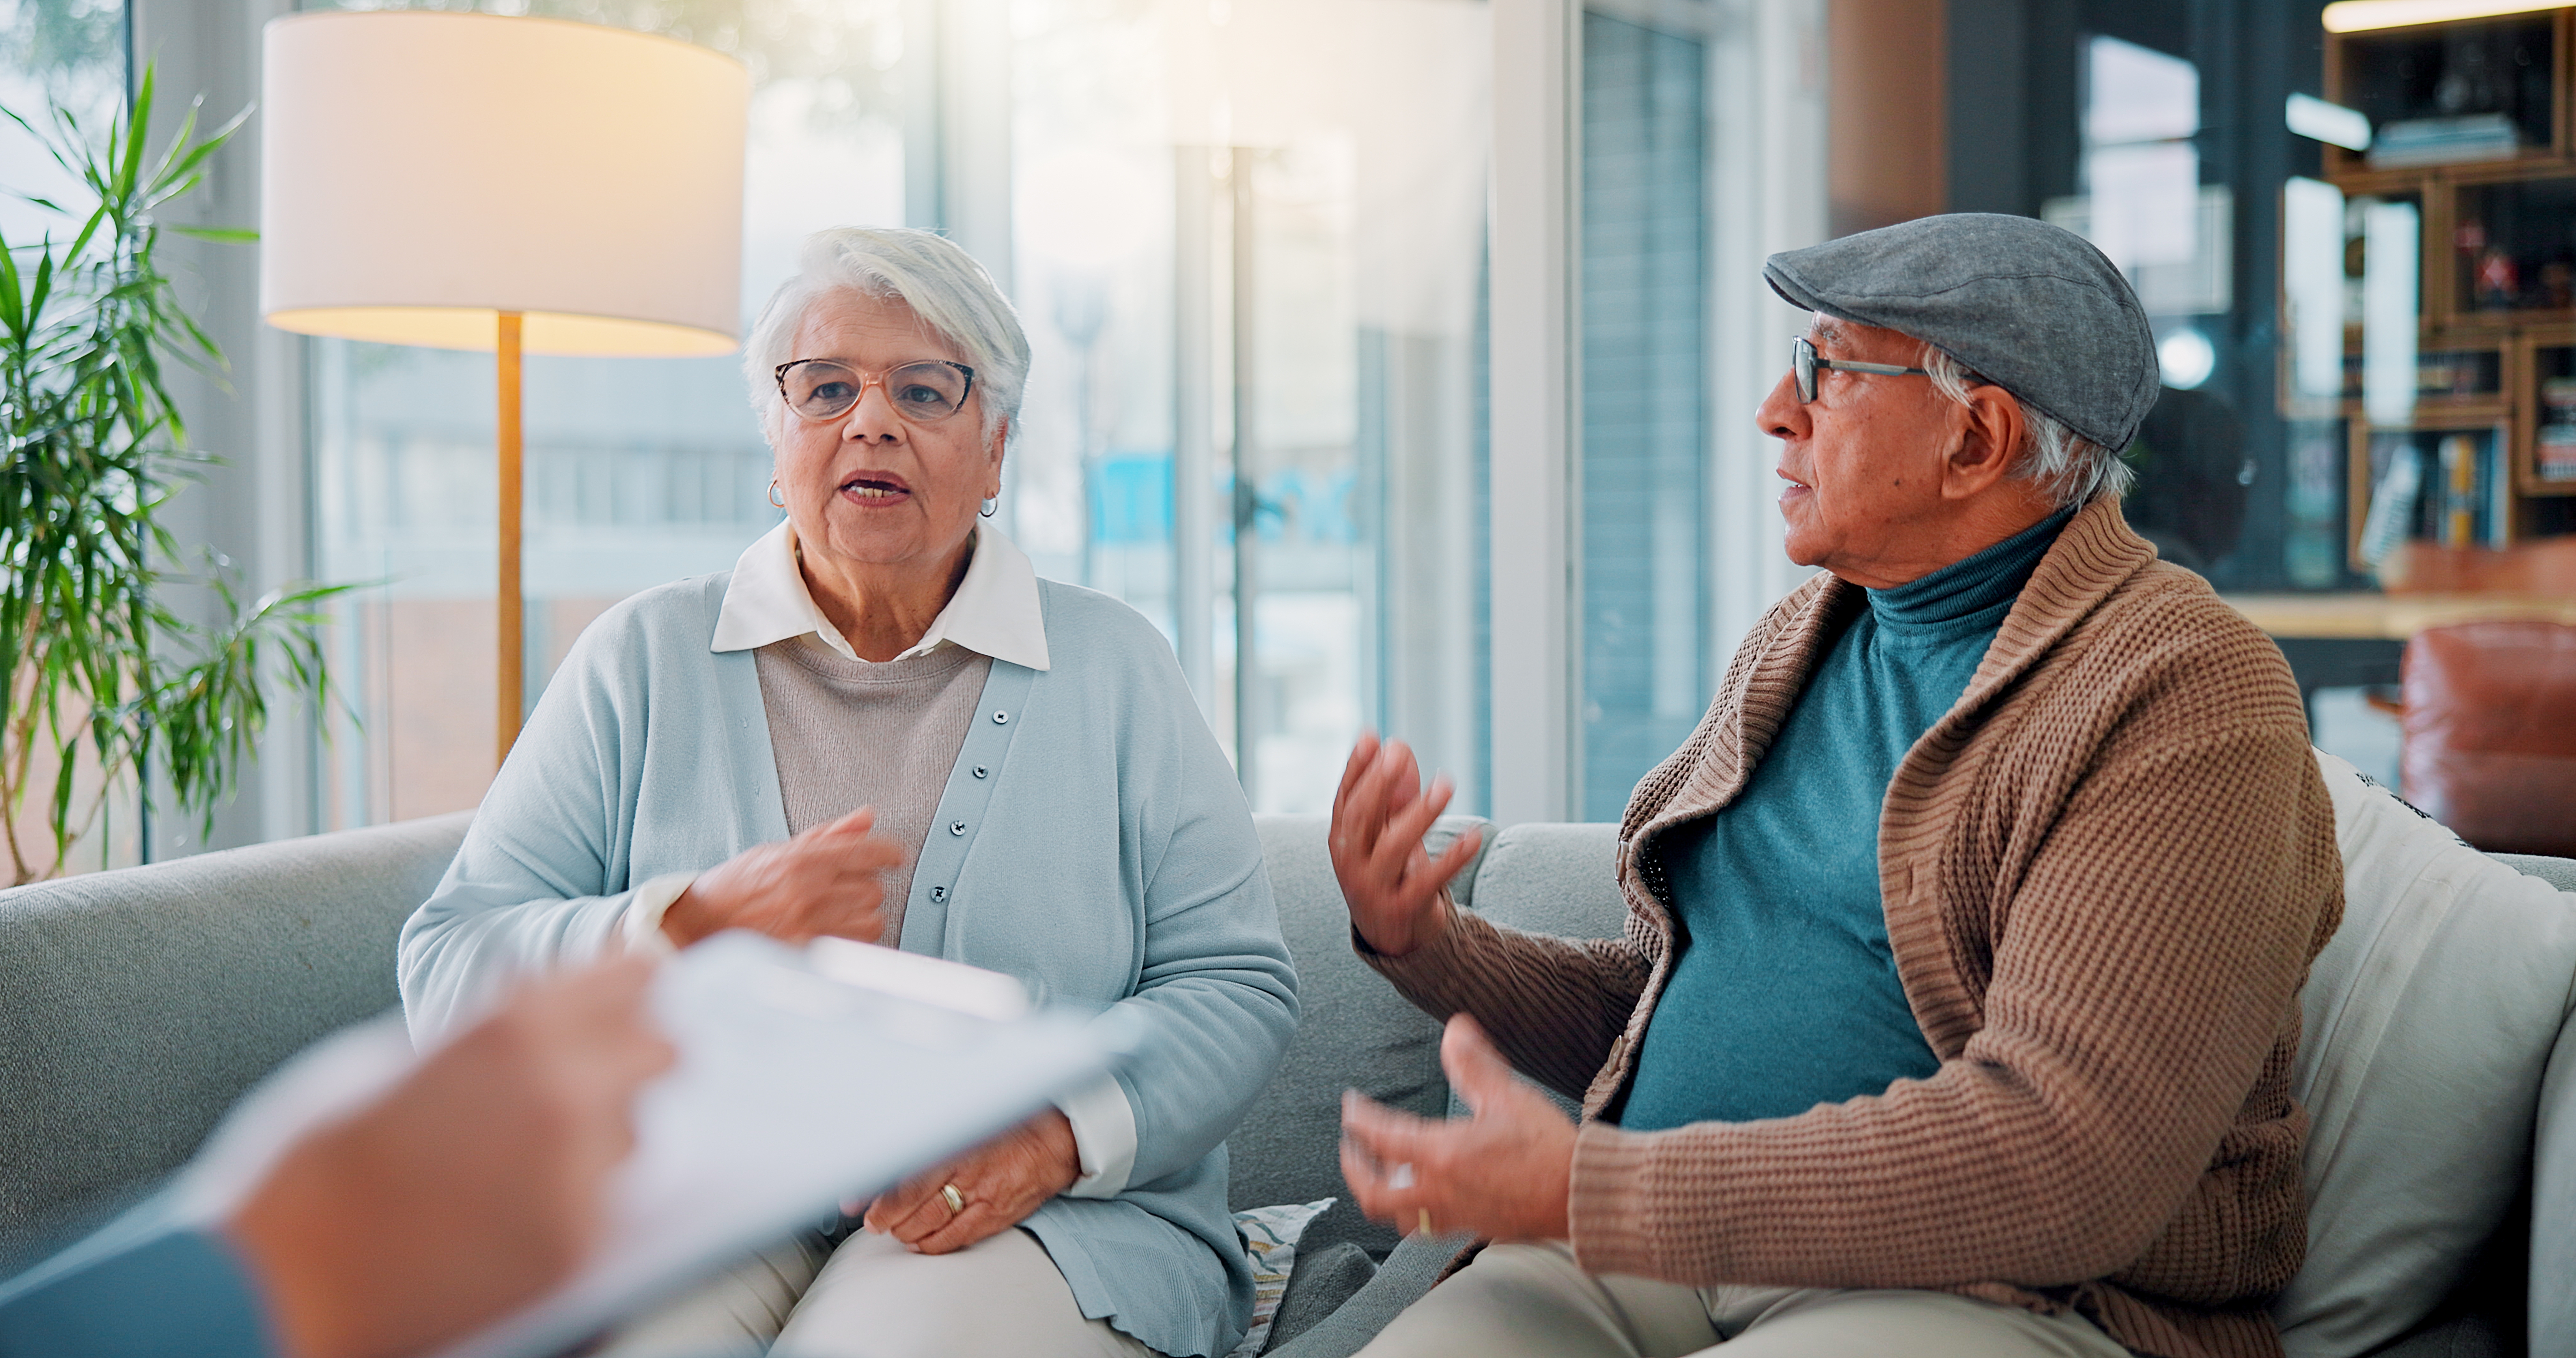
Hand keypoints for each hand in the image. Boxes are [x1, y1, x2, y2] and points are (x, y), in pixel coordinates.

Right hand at [226, 958, 673, 1357]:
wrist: (274, 1281)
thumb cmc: (309, 1169)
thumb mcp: (388, 1061)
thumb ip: (477, 1040)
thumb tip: (535, 1028)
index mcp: (514, 1029)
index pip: (630, 976)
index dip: (627, 986)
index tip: (628, 995)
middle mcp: (564, 1092)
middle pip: (660, 1051)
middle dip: (631, 1060)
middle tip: (598, 1078)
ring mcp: (577, 1176)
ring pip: (637, 1136)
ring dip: (603, 1139)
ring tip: (528, 1161)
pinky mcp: (575, 1251)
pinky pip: (609, 1208)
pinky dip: (578, 1204)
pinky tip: (516, 1212)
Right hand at [662, 806, 903, 947]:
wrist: (697, 927)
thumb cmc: (735, 888)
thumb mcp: (777, 851)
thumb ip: (828, 836)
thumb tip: (866, 817)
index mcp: (801, 861)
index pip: (866, 851)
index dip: (889, 852)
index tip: (895, 856)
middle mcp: (808, 892)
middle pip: (873, 888)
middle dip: (864, 887)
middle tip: (842, 890)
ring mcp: (809, 926)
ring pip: (871, 919)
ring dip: (862, 916)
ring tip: (836, 914)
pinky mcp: (808, 955)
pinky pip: (856, 947)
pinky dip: (853, 940)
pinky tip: (833, 934)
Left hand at [861, 1109, 1079, 1254]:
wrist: (1055, 1142)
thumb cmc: (1008, 1127)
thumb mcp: (967, 1124)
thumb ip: (927, 1142)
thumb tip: (884, 1165)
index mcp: (960, 1145)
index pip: (909, 1177)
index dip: (880, 1195)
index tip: (857, 1203)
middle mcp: (970, 1173)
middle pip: (915, 1206)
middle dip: (887, 1217)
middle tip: (874, 1220)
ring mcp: (985, 1198)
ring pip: (932, 1226)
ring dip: (905, 1231)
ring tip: (895, 1227)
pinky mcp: (997, 1217)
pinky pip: (956, 1239)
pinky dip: (932, 1244)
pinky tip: (921, 1241)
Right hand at [1330, 732, 1479, 956]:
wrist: (1394, 936)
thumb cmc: (1390, 872)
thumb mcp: (1387, 832)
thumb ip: (1393, 794)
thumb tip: (1399, 747)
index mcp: (1342, 842)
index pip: (1344, 800)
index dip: (1355, 769)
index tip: (1372, 738)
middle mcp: (1351, 864)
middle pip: (1360, 819)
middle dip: (1377, 784)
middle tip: (1397, 753)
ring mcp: (1374, 889)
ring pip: (1393, 847)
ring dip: (1420, 814)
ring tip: (1446, 785)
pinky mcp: (1403, 909)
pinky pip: (1428, 881)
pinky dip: (1452, 859)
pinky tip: (1473, 836)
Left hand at [1340, 1015, 1574, 1242]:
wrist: (1580, 1195)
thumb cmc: (1548, 1149)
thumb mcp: (1508, 1097)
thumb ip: (1474, 1064)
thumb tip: (1455, 1029)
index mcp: (1441, 1155)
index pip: (1380, 1137)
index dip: (1358, 1119)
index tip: (1351, 1105)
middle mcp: (1439, 1191)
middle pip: (1373, 1191)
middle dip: (1354, 1168)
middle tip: (1351, 1147)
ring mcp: (1454, 1215)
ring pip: (1396, 1215)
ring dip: (1380, 1193)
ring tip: (1382, 1171)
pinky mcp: (1471, 1228)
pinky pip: (1426, 1226)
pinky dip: (1412, 1210)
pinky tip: (1422, 1192)